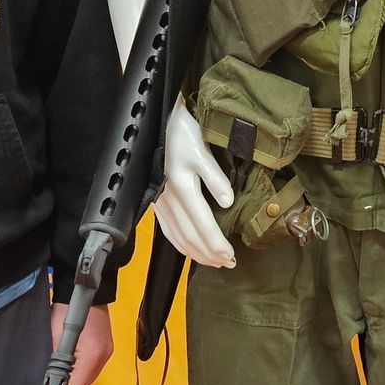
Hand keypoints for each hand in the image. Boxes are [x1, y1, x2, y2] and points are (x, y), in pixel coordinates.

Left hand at [49, 302, 114, 384]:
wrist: (80, 290)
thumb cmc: (65, 312)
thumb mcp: (54, 341)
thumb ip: (53, 364)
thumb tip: (49, 381)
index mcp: (92, 357)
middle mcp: (104, 357)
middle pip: (84, 383)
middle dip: (68, 383)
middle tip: (51, 378)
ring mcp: (107, 351)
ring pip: (89, 375)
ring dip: (74, 375)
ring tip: (59, 367)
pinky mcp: (106, 346)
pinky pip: (93, 365)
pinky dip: (81, 366)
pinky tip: (70, 359)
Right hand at [154, 105, 236, 267]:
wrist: (154, 120)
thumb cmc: (180, 130)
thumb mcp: (201, 149)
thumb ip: (214, 177)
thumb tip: (228, 203)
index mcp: (182, 186)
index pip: (202, 225)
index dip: (217, 244)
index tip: (231, 256)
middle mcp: (169, 198)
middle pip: (190, 236)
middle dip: (209, 254)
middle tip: (228, 264)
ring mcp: (160, 201)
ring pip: (177, 236)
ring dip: (195, 252)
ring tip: (213, 261)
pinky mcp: (155, 200)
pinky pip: (167, 229)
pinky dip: (179, 243)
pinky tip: (189, 248)